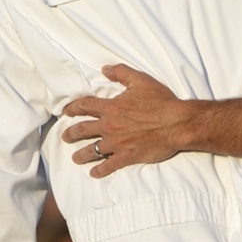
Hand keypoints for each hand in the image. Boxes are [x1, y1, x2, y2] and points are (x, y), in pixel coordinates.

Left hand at [61, 65, 194, 176]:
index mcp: (111, 107)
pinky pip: (108, 165)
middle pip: (83, 130)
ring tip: (75, 158)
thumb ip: (121, 73)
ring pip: (91, 150)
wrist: (176, 123)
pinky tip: (94, 173)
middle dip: (71, 134)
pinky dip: (100, 170)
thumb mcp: (140, 81)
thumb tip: (104, 68)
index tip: (66, 111)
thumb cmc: (160, 101)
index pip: (85, 106)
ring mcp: (117, 143)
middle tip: (65, 137)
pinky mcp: (127, 156)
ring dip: (81, 155)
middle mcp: (109, 126)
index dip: (74, 108)